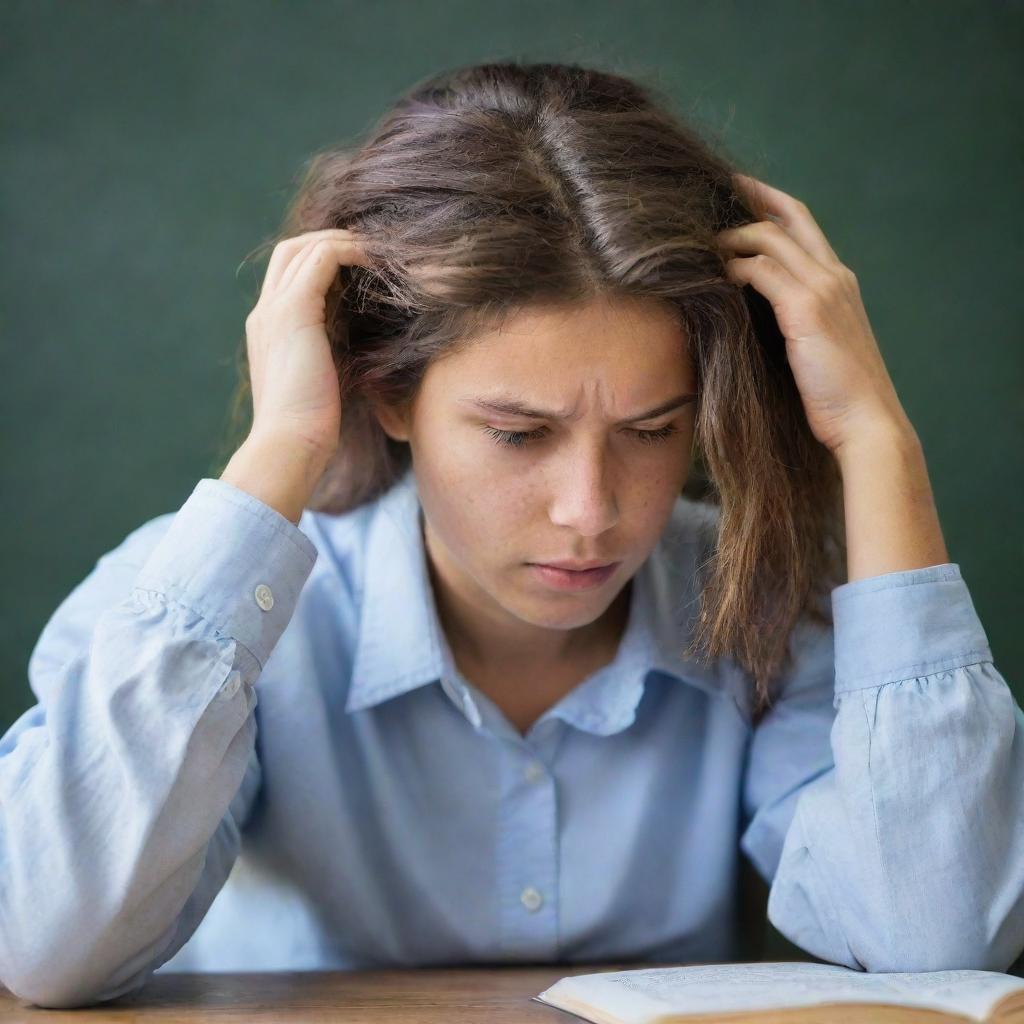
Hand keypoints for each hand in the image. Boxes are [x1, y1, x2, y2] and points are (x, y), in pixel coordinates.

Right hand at [243, 227, 371, 463]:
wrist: (289, 444)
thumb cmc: (312, 428)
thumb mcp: (323, 382)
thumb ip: (331, 357)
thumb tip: (360, 347)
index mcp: (268, 330)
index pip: (290, 276)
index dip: (325, 265)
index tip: (363, 272)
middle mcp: (265, 313)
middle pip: (292, 251)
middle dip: (331, 243)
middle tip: (373, 253)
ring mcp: (275, 308)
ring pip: (306, 247)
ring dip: (346, 243)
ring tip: (381, 252)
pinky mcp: (294, 310)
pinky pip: (324, 257)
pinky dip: (352, 251)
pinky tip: (380, 262)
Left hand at [716, 174, 915, 456]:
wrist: (866, 423)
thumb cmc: (835, 397)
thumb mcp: (813, 348)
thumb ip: (789, 321)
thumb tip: (746, 312)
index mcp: (840, 282)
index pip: (804, 225)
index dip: (771, 204)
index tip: (739, 193)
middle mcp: (835, 276)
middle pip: (789, 216)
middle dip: (750, 197)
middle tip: (710, 192)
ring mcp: (824, 289)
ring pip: (770, 238)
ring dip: (730, 236)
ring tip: (697, 242)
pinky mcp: (807, 309)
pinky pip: (760, 271)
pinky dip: (731, 268)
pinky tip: (710, 277)